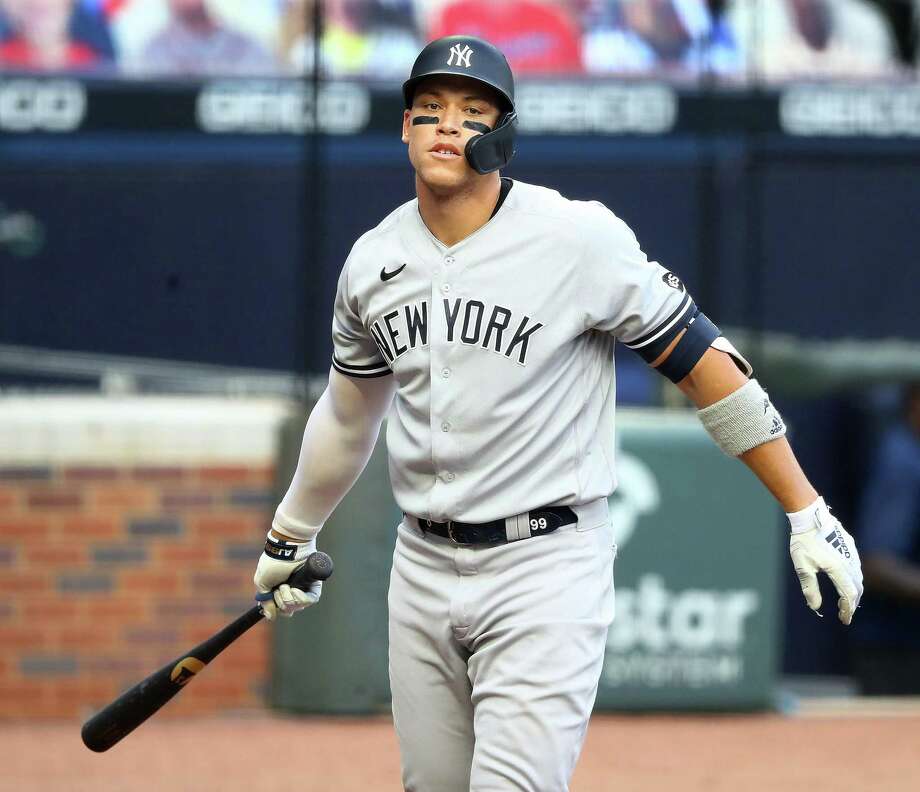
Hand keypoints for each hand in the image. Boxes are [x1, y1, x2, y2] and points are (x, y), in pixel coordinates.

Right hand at [253, 531, 322, 620]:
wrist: (286, 550)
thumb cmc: (273, 563)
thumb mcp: (263, 583)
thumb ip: (266, 601)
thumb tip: (270, 617)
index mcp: (281, 590)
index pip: (282, 609)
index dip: (278, 609)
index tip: (275, 602)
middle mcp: (293, 590)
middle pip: (289, 610)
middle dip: (281, 601)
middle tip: (280, 587)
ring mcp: (304, 588)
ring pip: (298, 606)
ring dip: (288, 597)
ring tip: (286, 585)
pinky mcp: (314, 584)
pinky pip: (311, 599)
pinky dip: (301, 598)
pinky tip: (295, 590)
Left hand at [788, 498, 862, 624]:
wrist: (810, 516)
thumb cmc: (804, 541)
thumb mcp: (802, 567)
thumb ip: (809, 588)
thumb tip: (815, 607)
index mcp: (838, 569)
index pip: (849, 595)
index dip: (847, 610)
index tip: (844, 620)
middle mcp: (849, 563)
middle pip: (857, 589)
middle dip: (851, 604)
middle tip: (844, 614)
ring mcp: (851, 554)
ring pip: (858, 578)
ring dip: (853, 592)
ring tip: (842, 601)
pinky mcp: (850, 547)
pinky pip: (856, 568)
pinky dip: (853, 579)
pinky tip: (844, 581)